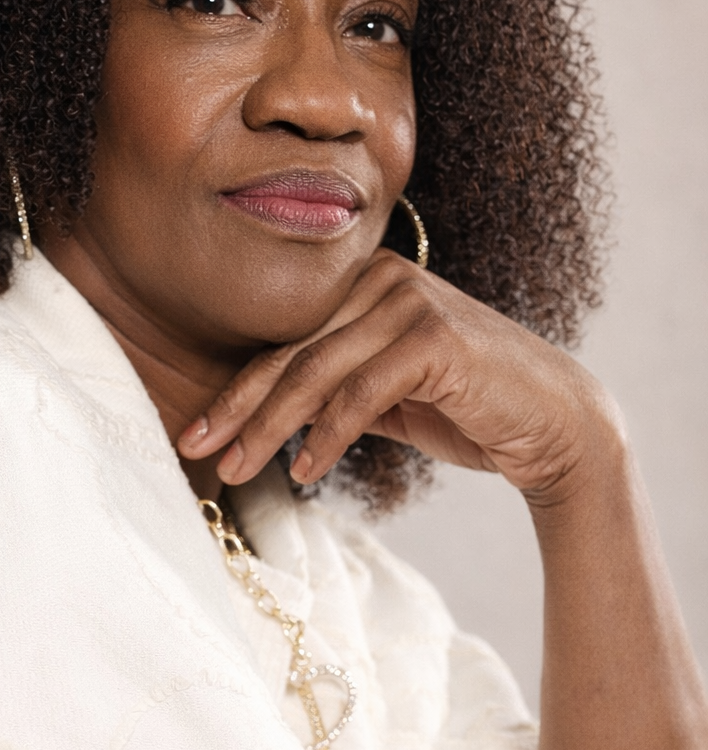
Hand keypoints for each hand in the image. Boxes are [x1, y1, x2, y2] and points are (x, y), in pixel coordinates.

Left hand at [178, 249, 618, 498]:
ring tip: (239, 469)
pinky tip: (305, 470)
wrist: (554, 423)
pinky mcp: (434, 336)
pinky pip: (361, 391)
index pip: (285, 341)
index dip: (235, 389)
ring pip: (316, 370)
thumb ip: (332, 390)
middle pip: (290, 351)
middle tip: (197, 449)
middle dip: (238, 407)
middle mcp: (383, 279)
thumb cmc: (466, 410)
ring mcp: (409, 302)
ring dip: (270, 427)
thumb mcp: (385, 396)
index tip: (195, 433)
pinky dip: (326, 434)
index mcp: (364, 284)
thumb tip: (258, 419)